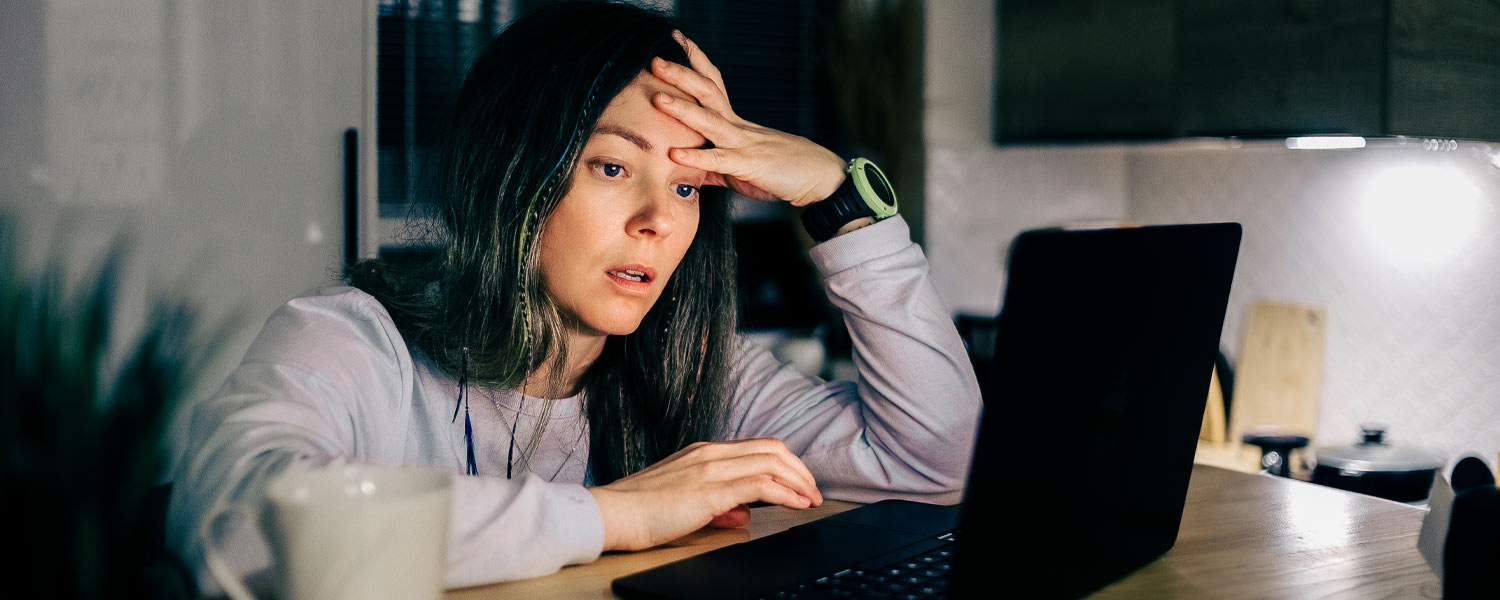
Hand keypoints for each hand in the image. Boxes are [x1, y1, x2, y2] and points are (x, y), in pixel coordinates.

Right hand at [587, 438, 822, 550]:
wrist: (612, 514)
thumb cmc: (641, 512)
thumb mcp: (685, 501)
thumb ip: (717, 503)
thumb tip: (743, 511)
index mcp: (703, 452)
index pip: (757, 447)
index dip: (786, 463)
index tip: (800, 483)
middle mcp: (710, 453)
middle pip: (772, 448)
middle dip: (800, 470)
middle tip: (813, 492)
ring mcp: (710, 468)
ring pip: (771, 461)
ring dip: (799, 481)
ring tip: (812, 500)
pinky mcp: (710, 489)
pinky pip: (760, 484)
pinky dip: (786, 493)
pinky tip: (796, 504)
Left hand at [650, 32, 846, 206]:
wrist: (822, 180)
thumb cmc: (783, 172)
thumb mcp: (741, 168)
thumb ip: (712, 166)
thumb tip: (687, 169)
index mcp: (736, 123)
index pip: (712, 85)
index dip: (694, 62)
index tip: (675, 42)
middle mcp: (738, 126)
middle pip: (708, 92)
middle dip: (681, 75)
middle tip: (656, 59)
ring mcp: (744, 143)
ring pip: (711, 121)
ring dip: (683, 109)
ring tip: (658, 98)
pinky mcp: (749, 166)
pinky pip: (719, 160)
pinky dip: (696, 157)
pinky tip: (675, 153)